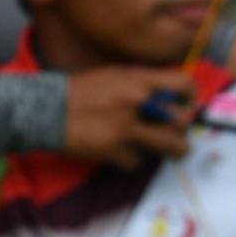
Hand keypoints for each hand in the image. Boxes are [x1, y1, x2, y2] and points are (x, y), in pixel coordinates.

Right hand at [65, 68, 194, 169]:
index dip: (191, 95)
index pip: (181, 84)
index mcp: (138, 80)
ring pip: (169, 145)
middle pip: (181, 121)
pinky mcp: (113, 150)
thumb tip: (168, 95)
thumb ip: (142, 83)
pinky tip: (127, 154)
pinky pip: (137, 161)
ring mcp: (126, 128)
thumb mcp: (114, 75)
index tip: (189, 103)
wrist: (44, 109)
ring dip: (174, 150)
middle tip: (181, 132)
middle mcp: (137, 103)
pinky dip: (133, 159)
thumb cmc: (80, 90)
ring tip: (176, 151)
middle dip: (183, 128)